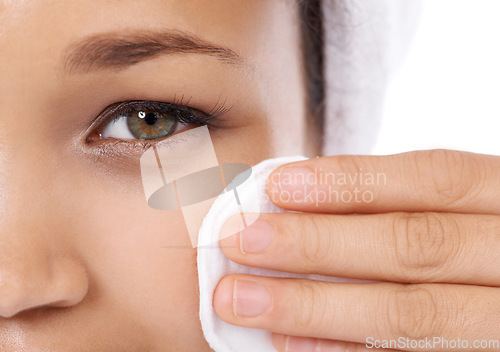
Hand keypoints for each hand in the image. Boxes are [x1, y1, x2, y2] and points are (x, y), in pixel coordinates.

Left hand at [213, 149, 499, 350]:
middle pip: (414, 244)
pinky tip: (290, 343)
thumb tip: (297, 198)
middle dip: (318, 242)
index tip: (277, 185)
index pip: (434, 178)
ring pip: (410, 312)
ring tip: (243, 298)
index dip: (353, 180)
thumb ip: (401, 207)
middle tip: (240, 240)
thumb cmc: (476, 247)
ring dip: (315, 305)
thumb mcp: (464, 213)